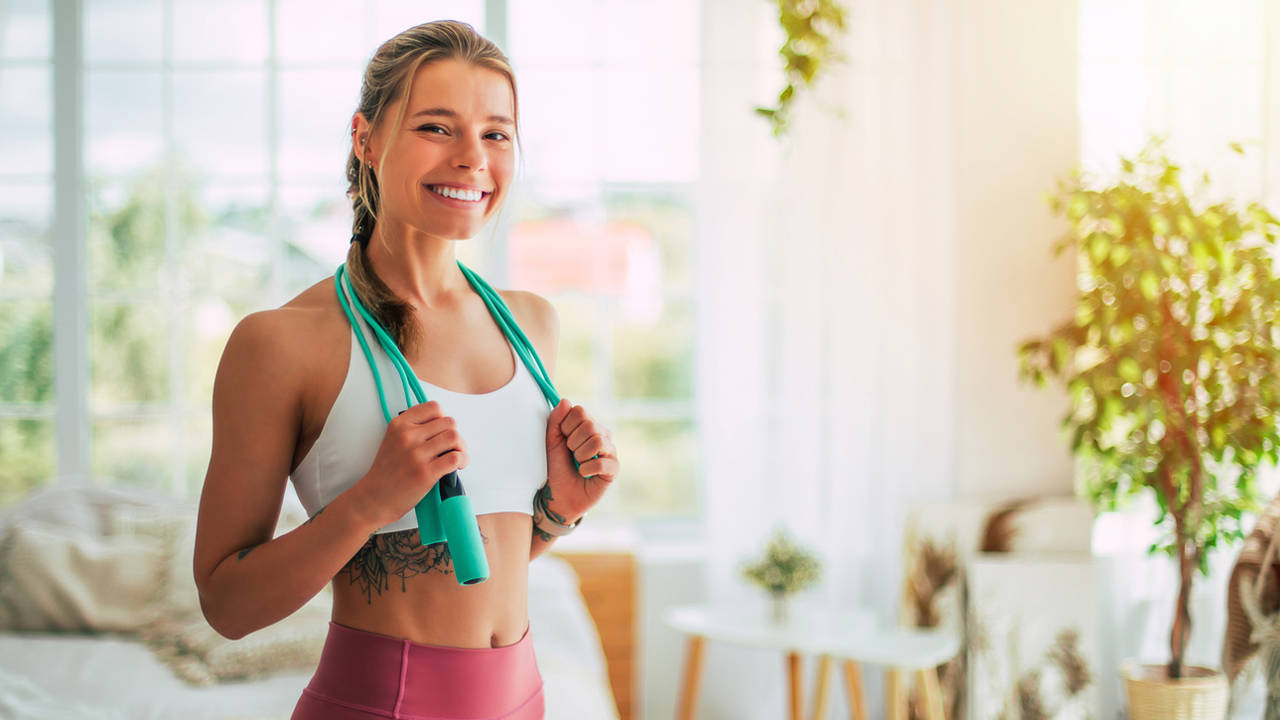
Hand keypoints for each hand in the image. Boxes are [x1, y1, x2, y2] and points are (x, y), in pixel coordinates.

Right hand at [347, 401, 468, 528]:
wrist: (374, 498)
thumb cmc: (387, 472)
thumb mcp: (392, 440)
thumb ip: (413, 429)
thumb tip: (443, 425)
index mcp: (399, 425)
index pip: (433, 407)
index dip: (443, 418)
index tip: (442, 431)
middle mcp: (407, 436)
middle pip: (449, 422)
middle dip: (455, 435)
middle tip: (453, 447)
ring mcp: (416, 454)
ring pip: (454, 437)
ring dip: (461, 447)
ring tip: (457, 456)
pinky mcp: (425, 472)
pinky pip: (455, 457)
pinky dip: (463, 460)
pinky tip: (458, 466)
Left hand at [544, 399, 618, 521]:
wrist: (559, 495)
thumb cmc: (557, 468)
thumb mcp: (551, 442)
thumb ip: (556, 421)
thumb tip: (565, 401)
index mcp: (588, 426)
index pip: (580, 411)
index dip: (566, 425)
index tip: (563, 439)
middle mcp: (602, 435)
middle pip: (590, 425)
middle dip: (573, 442)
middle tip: (571, 454)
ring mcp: (610, 452)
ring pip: (597, 441)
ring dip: (580, 455)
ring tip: (578, 464)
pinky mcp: (613, 469)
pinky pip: (602, 462)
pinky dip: (587, 469)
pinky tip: (584, 474)